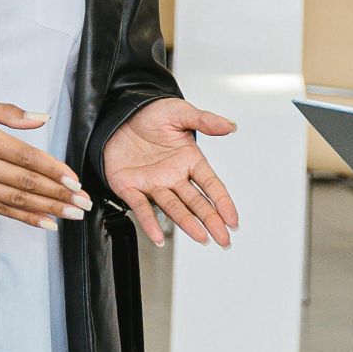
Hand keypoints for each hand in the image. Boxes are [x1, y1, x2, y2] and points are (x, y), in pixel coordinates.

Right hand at [0, 98, 90, 230]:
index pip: (26, 157)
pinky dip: (24, 218)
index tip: (74, 179)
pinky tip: (44, 223)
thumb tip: (40, 118)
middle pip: (26, 182)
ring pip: (17, 200)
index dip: (53, 170)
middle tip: (83, 203)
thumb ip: (8, 112)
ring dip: (48, 209)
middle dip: (59, 194)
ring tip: (71, 215)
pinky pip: (1, 211)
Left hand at [104, 97, 239, 247]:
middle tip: (224, 239)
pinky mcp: (130, 187)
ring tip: (202, 238)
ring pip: (173, 208)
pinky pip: (142, 207)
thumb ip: (205, 121)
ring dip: (188, 223)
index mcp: (188, 159)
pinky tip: (159, 237)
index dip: (223, 202)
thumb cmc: (150, 113)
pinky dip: (150, 223)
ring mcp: (153, 184)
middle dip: (211, 221)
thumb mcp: (180, 112)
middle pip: (196, 202)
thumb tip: (230, 126)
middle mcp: (173, 176)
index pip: (210, 184)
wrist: (119, 113)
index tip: (233, 220)